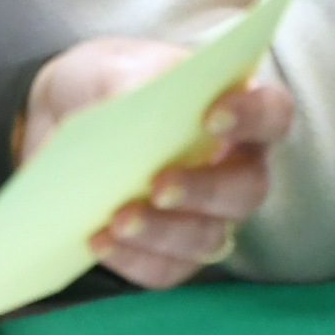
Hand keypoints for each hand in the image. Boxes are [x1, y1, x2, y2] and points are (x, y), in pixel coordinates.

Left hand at [24, 36, 292, 289]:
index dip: (253, 116)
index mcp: (234, 107)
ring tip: (117, 219)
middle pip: (246, 189)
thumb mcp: (111, 67)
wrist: (63, 118)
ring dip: (164, 232)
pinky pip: (165, 268)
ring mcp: (206, 215)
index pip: (271, 112)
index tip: (211, 116)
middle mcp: (233, 166)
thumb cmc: (106, 83)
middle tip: (158, 185)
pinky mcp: (172, 253)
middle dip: (204, 190)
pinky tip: (99, 240)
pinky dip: (132, 258)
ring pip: (208, 238)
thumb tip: (132, 103)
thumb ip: (128, 81)